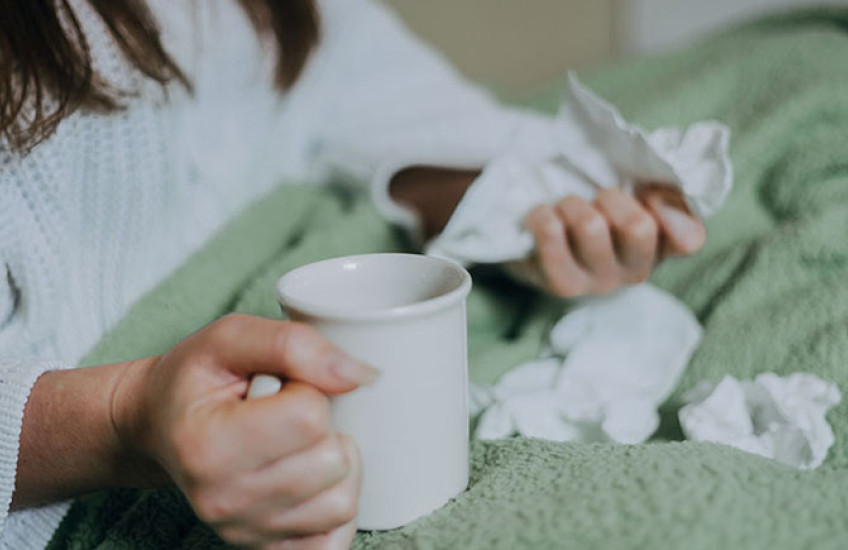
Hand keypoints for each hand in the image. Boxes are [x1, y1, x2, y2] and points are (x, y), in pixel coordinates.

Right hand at [112, 314, 378, 548]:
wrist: (158, 425)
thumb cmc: (195, 379)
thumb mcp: (230, 337)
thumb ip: (294, 344)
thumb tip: (358, 376)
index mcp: (208, 445)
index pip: (309, 416)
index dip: (308, 389)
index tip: (279, 387)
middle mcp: (222, 499)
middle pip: (331, 462)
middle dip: (323, 428)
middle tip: (287, 415)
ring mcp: (244, 531)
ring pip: (342, 502)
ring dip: (334, 465)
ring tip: (298, 445)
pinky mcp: (265, 549)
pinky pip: (335, 539)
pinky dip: (334, 505)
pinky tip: (310, 480)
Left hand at [517, 186, 705, 297]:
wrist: (542, 244)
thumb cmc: (595, 212)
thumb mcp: (632, 195)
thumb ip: (662, 191)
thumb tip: (659, 196)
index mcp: (661, 246)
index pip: (688, 237)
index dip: (669, 209)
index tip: (648, 192)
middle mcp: (635, 271)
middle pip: (638, 228)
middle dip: (611, 198)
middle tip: (595, 197)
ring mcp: (599, 283)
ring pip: (592, 228)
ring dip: (573, 205)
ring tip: (564, 206)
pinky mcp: (562, 284)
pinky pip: (553, 246)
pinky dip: (545, 220)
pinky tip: (543, 216)